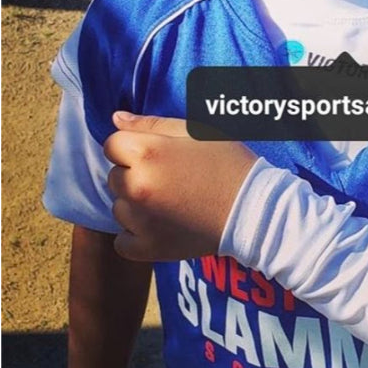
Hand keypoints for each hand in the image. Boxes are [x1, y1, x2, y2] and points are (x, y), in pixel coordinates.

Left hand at [104, 111, 257, 261]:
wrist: (255, 209)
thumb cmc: (228, 163)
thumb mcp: (195, 131)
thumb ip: (151, 123)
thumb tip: (116, 119)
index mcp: (146, 153)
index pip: (112, 145)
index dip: (134, 146)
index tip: (158, 154)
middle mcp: (136, 187)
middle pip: (113, 176)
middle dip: (134, 173)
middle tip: (168, 177)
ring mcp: (140, 221)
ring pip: (118, 208)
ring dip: (135, 204)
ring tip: (169, 201)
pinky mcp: (147, 248)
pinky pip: (122, 241)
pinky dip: (136, 235)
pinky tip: (160, 225)